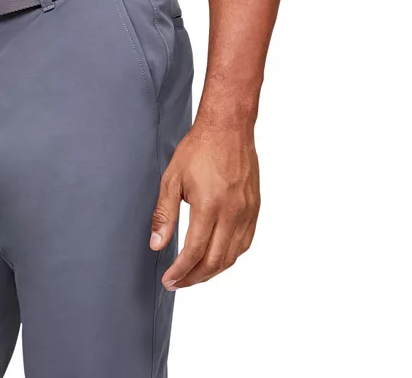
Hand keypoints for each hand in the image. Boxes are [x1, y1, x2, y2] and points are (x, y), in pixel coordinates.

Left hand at [149, 120, 259, 287]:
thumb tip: (156, 245)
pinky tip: (217, 257)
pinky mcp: (255, 208)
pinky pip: (245, 242)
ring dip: (213, 271)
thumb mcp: (172, 179)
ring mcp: (247, 212)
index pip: (195, 252)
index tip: (169, 280)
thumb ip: (164, 214)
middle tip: (178, 283)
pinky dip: (230, 256)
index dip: (181, 272)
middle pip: (215, 261)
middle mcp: (232, 213)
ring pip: (233, 256)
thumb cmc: (198, 149)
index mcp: (209, 206)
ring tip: (194, 274)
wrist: (228, 128)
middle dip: (194, 278)